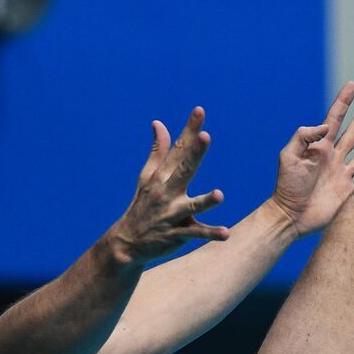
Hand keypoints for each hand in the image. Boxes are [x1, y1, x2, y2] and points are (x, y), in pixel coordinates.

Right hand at [109, 107, 229, 264]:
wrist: (127, 242)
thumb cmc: (142, 206)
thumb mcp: (147, 177)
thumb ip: (158, 150)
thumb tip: (158, 122)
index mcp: (162, 176)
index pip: (178, 149)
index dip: (189, 130)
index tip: (199, 111)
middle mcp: (167, 192)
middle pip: (184, 169)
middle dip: (194, 153)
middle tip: (205, 136)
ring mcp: (172, 214)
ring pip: (192, 206)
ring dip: (206, 201)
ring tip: (219, 195)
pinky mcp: (177, 234)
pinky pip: (196, 233)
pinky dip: (210, 234)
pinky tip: (226, 233)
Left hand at [270, 81, 353, 236]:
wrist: (291, 215)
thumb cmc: (287, 185)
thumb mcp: (288, 156)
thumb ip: (303, 137)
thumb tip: (324, 126)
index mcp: (320, 147)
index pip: (334, 119)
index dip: (343, 102)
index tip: (352, 85)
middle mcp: (333, 158)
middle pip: (351, 134)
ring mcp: (342, 175)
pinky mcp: (349, 192)